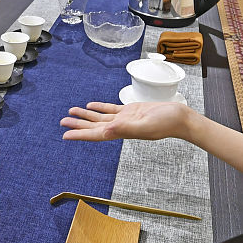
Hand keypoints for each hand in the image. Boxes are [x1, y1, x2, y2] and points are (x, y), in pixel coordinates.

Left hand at [60, 101, 193, 141]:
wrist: (179, 118)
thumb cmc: (166, 123)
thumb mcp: (144, 125)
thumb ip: (125, 128)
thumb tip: (107, 131)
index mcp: (121, 131)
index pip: (95, 134)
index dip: (80, 135)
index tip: (65, 135)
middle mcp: (120, 126)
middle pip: (93, 126)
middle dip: (77, 125)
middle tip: (62, 123)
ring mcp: (125, 119)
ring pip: (100, 118)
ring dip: (85, 116)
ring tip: (71, 113)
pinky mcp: (131, 111)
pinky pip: (110, 110)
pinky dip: (99, 108)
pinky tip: (91, 106)